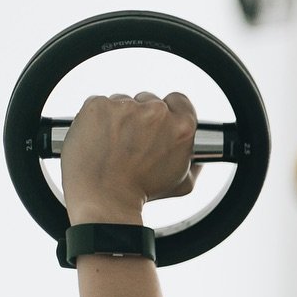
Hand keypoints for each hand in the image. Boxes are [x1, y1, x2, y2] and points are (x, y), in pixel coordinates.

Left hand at [60, 92, 198, 223]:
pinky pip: (99, 104)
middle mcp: (155, 113)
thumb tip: (199, 159)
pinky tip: (99, 139)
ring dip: (118, 118)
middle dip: (140, 117)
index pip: (179, 100)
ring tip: (112, 144)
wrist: (104, 196)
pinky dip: (97, 119)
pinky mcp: (98, 105)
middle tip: (132, 140)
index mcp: (181, 127)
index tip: (158, 122)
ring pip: (122, 103)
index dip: (169, 111)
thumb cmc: (140, 192)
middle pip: (148, 101)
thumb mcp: (181, 183)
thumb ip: (194, 165)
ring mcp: (125, 106)